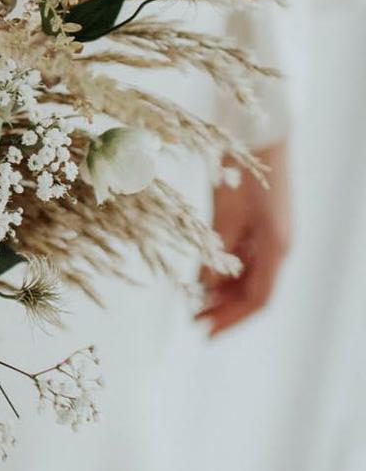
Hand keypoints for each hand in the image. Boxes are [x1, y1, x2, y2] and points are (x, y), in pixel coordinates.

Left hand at [196, 140, 291, 335]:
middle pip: (253, 291)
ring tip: (193, 304)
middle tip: (193, 320)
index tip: (205, 333)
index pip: (257, 299)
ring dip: (222, 292)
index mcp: (275, 247)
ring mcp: (271, 236)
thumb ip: (217, 253)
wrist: (257, 137)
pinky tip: (201, 279)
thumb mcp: (224, 216)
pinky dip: (224, 272)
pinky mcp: (261, 225)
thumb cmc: (240, 173)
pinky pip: (244, 258)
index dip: (231, 319)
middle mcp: (277, 247)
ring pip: (248, 276)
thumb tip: (206, 288)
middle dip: (224, 308)